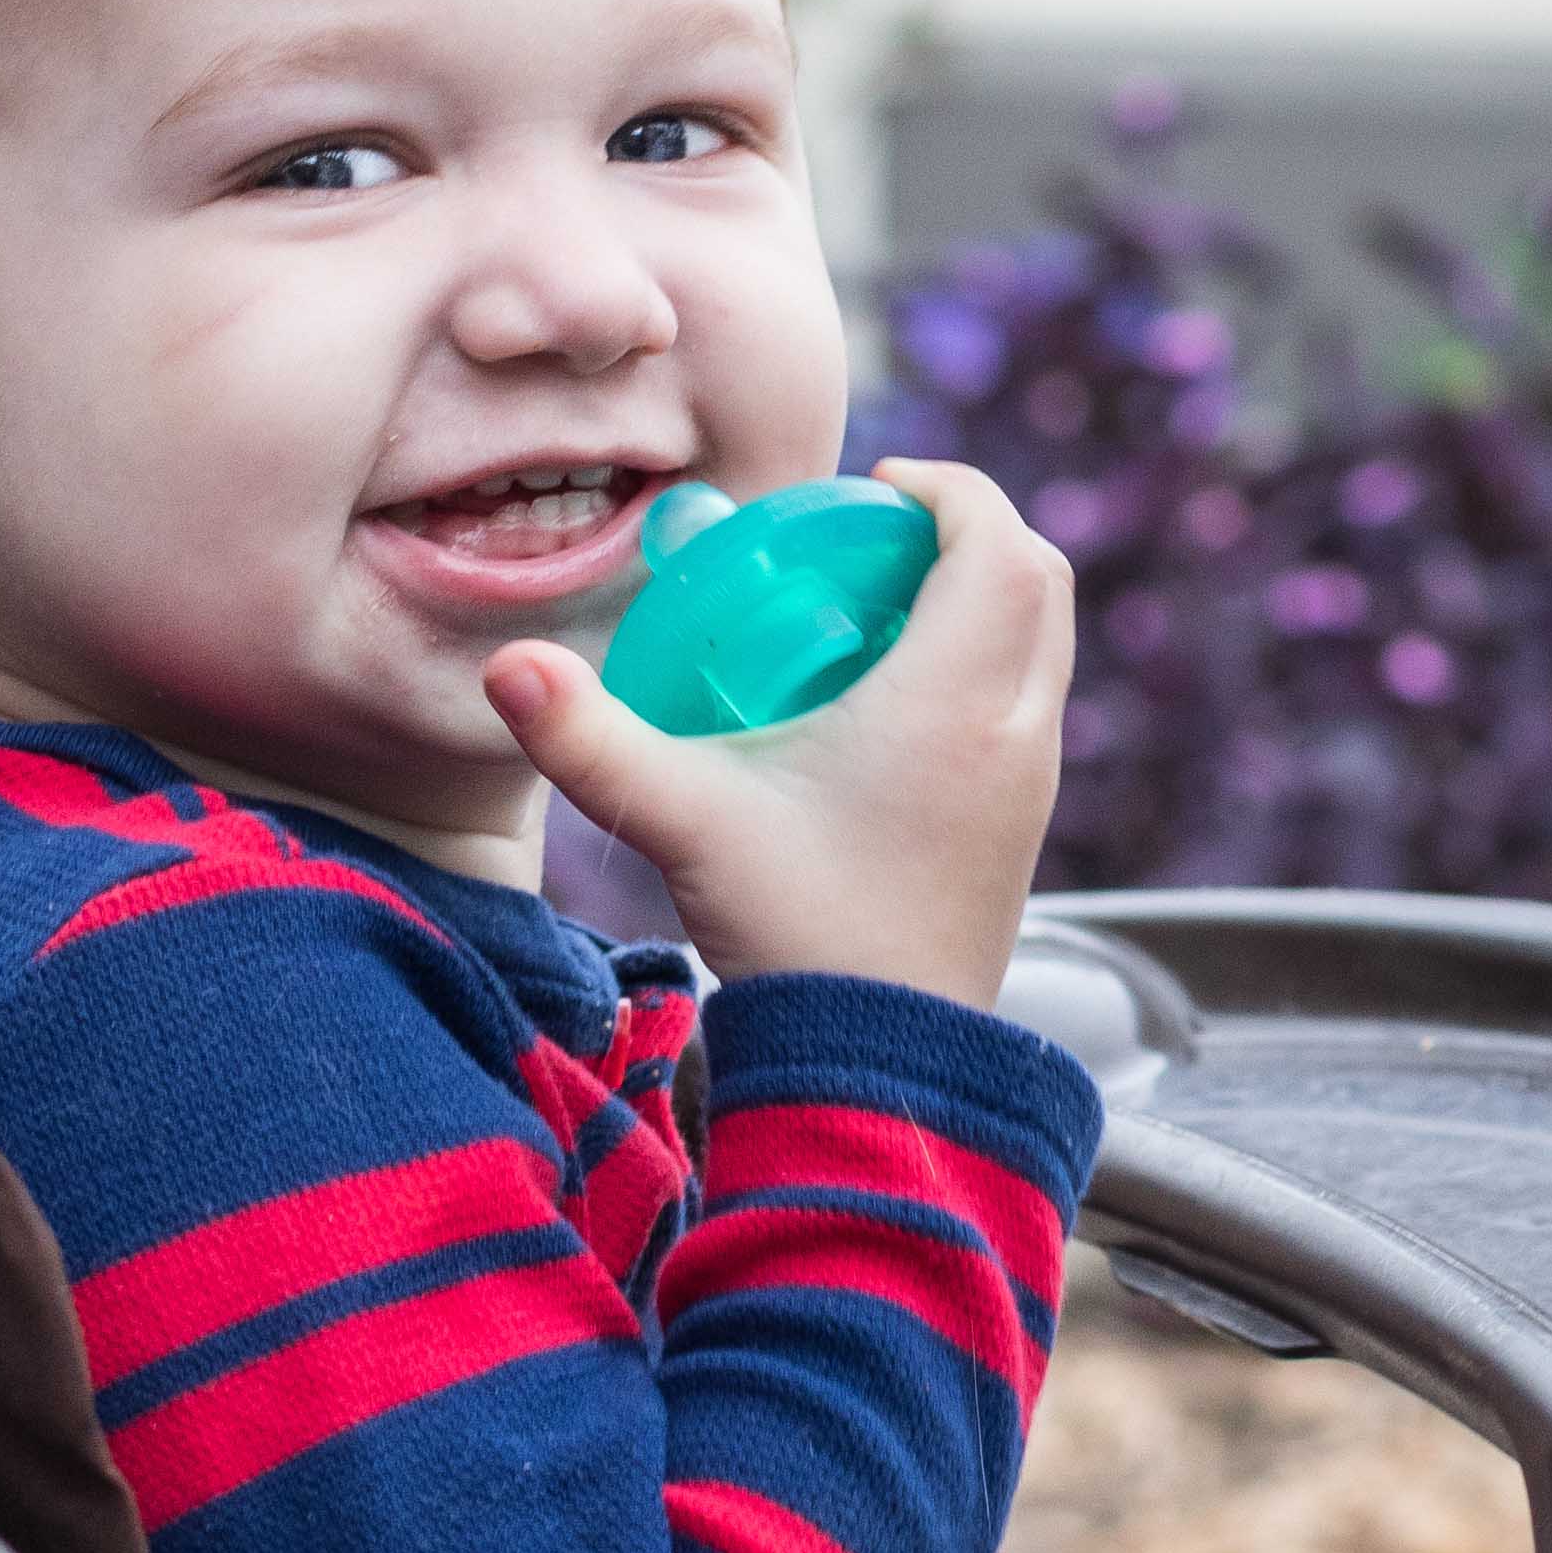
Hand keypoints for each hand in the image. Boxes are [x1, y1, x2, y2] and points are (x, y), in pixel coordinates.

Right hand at [483, 459, 1074, 1006]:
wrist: (882, 1064)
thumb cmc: (799, 937)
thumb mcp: (682, 822)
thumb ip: (590, 741)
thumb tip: (506, 666)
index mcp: (956, 699)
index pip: (996, 544)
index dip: (950, 491)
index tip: (879, 488)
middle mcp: (1017, 729)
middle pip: (1041, 579)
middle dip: (974, 532)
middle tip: (879, 535)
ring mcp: (1033, 783)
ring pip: (1045, 644)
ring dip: (989, 599)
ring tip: (886, 608)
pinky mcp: (1024, 827)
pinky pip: (1032, 703)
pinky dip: (991, 664)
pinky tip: (900, 698)